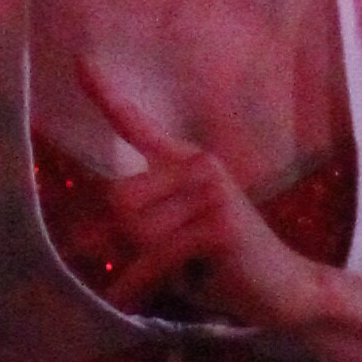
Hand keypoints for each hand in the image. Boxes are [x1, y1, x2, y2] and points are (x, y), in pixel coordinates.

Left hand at [73, 57, 335, 338]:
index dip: (105, 93)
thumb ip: (138, 223)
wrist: (282, 290)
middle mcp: (199, 165)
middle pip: (119, 199)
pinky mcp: (218, 224)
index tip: (79, 60)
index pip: (137, 124)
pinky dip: (137, 283)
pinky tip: (126, 300)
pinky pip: (156, 255)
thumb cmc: (222, 266)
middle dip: (118, 240)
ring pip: (136, 230)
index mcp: (186, 162)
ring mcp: (212, 191)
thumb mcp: (175, 236)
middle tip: (146, 267)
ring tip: (174, 275)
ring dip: (139, 266)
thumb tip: (82, 237)